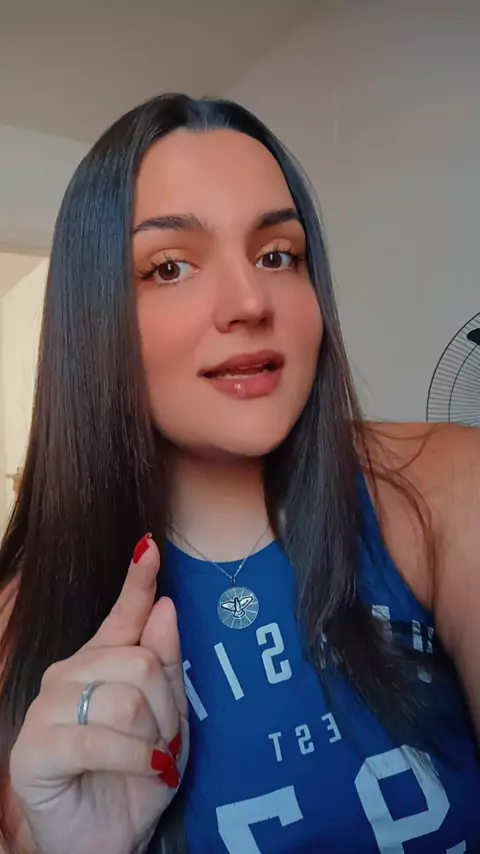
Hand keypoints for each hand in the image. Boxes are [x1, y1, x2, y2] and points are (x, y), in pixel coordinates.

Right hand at [9, 535, 187, 853]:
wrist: (108, 838)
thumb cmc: (137, 776)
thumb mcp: (168, 721)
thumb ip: (165, 665)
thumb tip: (165, 606)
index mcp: (102, 662)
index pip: (122, 614)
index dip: (138, 581)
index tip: (150, 547)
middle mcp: (69, 673)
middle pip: (141, 663)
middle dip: (167, 710)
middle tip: (163, 742)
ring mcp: (48, 706)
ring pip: (126, 698)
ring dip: (153, 738)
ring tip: (148, 760)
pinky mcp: (34, 746)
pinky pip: (101, 737)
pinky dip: (133, 758)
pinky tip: (140, 769)